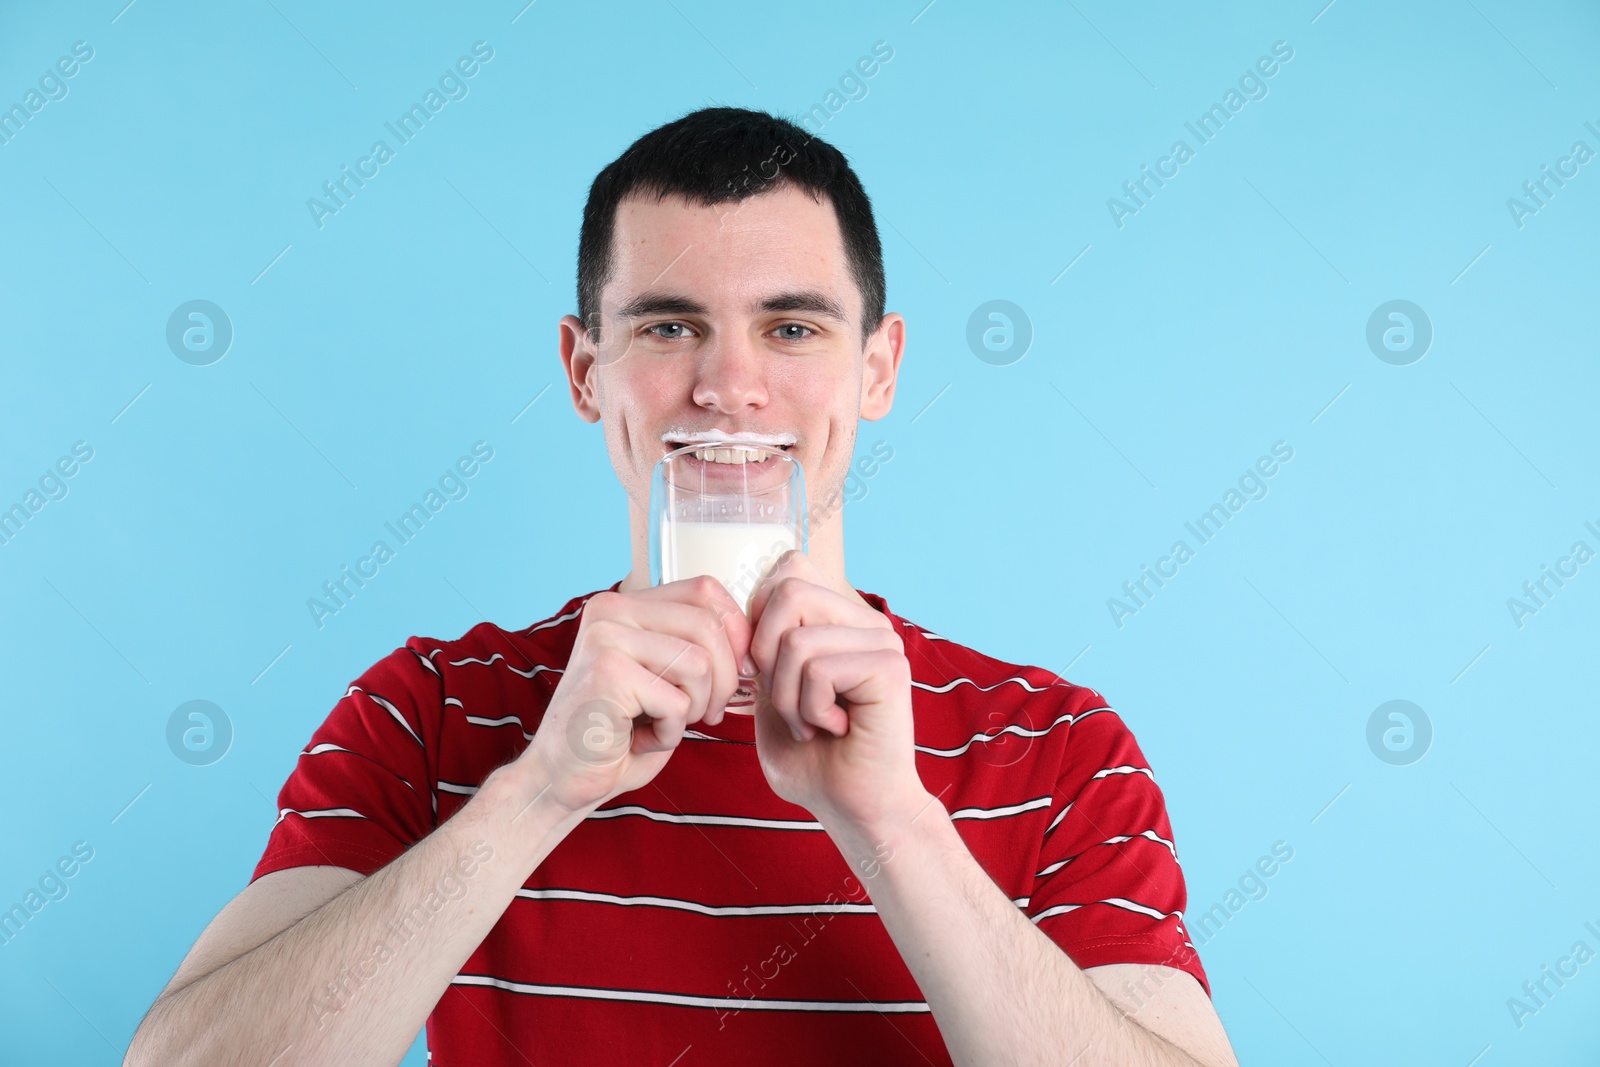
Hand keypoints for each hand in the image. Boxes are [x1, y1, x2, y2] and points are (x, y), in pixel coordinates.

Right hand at [521, 576, 751, 814]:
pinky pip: (676, 703)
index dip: (735, 631)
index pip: (705, 590)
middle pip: (708, 625)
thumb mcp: (664, 676)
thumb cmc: (621, 732)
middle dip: (724, 678)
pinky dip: (670, 733)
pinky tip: (641, 740)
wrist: (563, 779)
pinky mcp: (607, 674)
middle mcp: (610, 610)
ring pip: (698, 664)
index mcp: (624, 603)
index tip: (737, 671)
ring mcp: (605, 638)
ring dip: (695, 708)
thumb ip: (694, 644)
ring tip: (666, 724)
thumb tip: (751, 637)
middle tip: (707, 713)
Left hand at [746, 551, 929, 830]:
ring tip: (812, 723)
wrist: (852, 808)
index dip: (760, 613)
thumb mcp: (769, 690)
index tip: (765, 669)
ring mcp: (882, 640)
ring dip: (786, 696)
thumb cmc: (811, 758)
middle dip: (765, 655)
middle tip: (787, 703)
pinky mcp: (889, 667)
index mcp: (839, 618)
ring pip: (796, 639)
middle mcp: (865, 621)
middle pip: (786, 591)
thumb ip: (761, 643)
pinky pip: (818, 668)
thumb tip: (743, 606)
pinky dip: (809, 709)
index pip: (790, 566)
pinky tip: (835, 729)